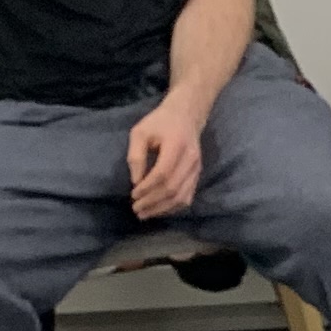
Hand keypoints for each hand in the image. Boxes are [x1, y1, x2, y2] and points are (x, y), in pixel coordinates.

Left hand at [125, 102, 208, 223]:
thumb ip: (136, 156)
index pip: (163, 173)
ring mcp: (197, 169)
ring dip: (162, 209)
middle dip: (152, 202)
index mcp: (176, 145)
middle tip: (136, 209)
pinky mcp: (198, 175)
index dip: (147, 187)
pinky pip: (187, 197)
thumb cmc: (159, 123)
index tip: (133, 194)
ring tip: (146, 214)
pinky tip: (160, 210)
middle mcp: (190, 160)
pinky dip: (173, 207)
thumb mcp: (140, 132)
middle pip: (172, 189)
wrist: (186, 116)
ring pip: (181, 196)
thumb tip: (135, 182)